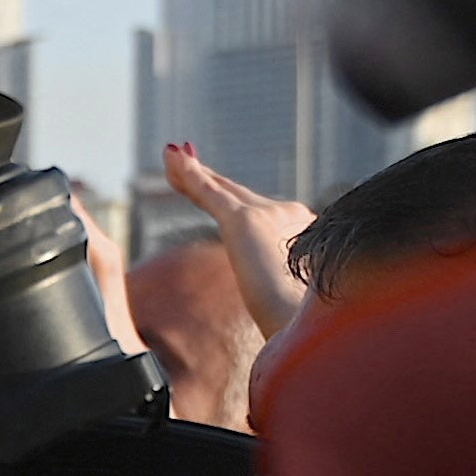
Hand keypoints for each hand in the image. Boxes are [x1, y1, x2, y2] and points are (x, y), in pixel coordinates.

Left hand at [165, 145, 317, 345]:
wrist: (304, 318)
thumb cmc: (304, 320)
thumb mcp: (294, 298)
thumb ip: (285, 290)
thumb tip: (283, 311)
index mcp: (299, 229)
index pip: (255, 206)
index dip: (229, 195)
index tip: (213, 186)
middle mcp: (284, 214)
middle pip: (235, 191)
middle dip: (207, 177)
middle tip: (183, 158)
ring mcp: (264, 214)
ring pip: (218, 189)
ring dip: (191, 172)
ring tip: (170, 155)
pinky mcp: (243, 220)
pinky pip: (208, 193)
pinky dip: (189, 176)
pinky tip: (171, 158)